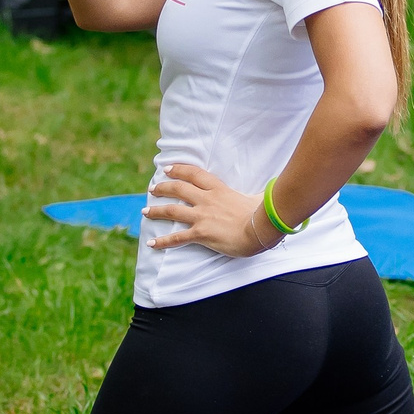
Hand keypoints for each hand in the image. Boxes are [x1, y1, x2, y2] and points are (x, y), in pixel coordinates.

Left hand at [144, 163, 278, 256]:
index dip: (179, 170)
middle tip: (152, 189)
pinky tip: (151, 244)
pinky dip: (163, 241)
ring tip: (145, 211)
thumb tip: (269, 192)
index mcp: (219, 189)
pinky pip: (177, 237)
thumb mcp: (258, 197)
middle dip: (163, 188)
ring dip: (156, 210)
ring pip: (172, 210)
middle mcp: (206, 200)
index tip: (167, 168)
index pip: (194, 174)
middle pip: (178, 189)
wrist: (260, 229)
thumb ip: (258, 194)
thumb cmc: (262, 213)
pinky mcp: (200, 233)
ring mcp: (201, 216)